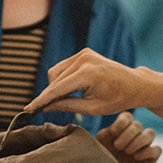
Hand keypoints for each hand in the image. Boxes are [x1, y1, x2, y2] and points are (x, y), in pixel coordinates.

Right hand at [24, 48, 145, 116]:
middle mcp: (84, 59)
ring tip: (67, 101)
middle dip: (49, 95)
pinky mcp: (84, 52)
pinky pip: (64, 67)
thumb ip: (67, 106)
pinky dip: (63, 79)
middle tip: (50, 110)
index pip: (57, 88)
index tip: (28, 109)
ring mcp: (83, 53)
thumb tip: (46, 107)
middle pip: (53, 79)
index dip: (41, 100)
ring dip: (56, 87)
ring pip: (56, 72)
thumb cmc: (118, 99)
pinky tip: (71, 90)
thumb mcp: (92, 108)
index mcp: (88, 74)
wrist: (135, 84)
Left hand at [95, 111, 160, 162]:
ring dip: (139, 141)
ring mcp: (142, 148)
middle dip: (128, 134)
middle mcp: (131, 138)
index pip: (126, 116)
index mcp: (117, 133)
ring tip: (128, 153)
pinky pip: (157, 149)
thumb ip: (94, 138)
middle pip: (137, 124)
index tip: (112, 134)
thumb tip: (77, 128)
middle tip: (118, 147)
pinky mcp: (150, 160)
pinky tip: (137, 159)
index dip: (121, 122)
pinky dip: (148, 152)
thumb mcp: (93, 152)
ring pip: (150, 133)